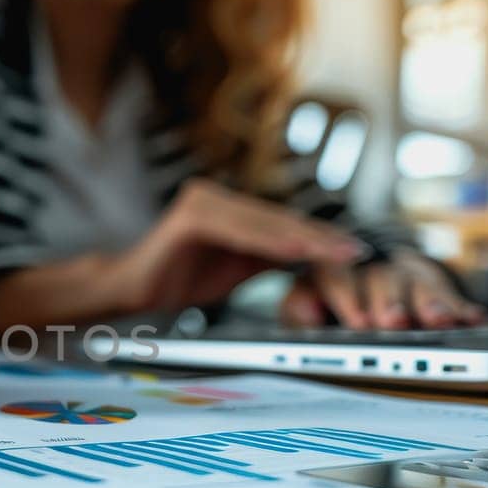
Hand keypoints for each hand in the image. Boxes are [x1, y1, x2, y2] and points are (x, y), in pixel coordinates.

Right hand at [104, 180, 368, 312]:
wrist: (132, 292)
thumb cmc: (178, 279)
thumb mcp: (237, 269)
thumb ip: (270, 257)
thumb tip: (314, 257)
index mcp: (229, 207)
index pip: (282, 224)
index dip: (319, 238)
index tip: (353, 251)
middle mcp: (217, 196)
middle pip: (278, 220)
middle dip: (319, 238)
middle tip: (355, 251)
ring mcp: (202, 201)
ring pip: (263, 224)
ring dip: (302, 239)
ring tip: (334, 252)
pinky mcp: (191, 215)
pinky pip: (238, 230)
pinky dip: (268, 242)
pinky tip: (294, 251)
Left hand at [280, 249, 485, 329]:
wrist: (358, 264)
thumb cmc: (330, 292)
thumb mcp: (305, 299)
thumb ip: (300, 306)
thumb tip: (305, 313)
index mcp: (333, 264)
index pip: (336, 275)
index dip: (348, 298)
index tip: (359, 323)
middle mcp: (371, 263)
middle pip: (381, 278)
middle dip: (390, 300)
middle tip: (394, 320)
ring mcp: (403, 270)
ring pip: (417, 282)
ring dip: (430, 302)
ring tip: (440, 320)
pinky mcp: (430, 279)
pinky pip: (447, 291)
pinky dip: (460, 306)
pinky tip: (474, 318)